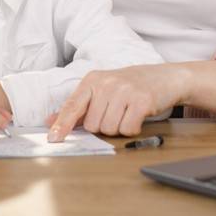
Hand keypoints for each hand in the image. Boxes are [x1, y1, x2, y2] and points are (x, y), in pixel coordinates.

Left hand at [44, 64, 183, 141]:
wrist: (165, 77)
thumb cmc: (130, 86)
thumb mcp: (102, 90)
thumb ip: (78, 107)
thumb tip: (51, 121)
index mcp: (92, 80)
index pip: (73, 105)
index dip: (62, 124)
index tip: (53, 138)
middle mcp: (106, 83)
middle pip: (93, 125)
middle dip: (103, 126)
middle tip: (116, 112)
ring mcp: (124, 91)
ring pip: (109, 129)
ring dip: (118, 128)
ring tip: (127, 112)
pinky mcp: (142, 100)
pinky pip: (128, 129)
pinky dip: (132, 129)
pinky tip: (137, 116)